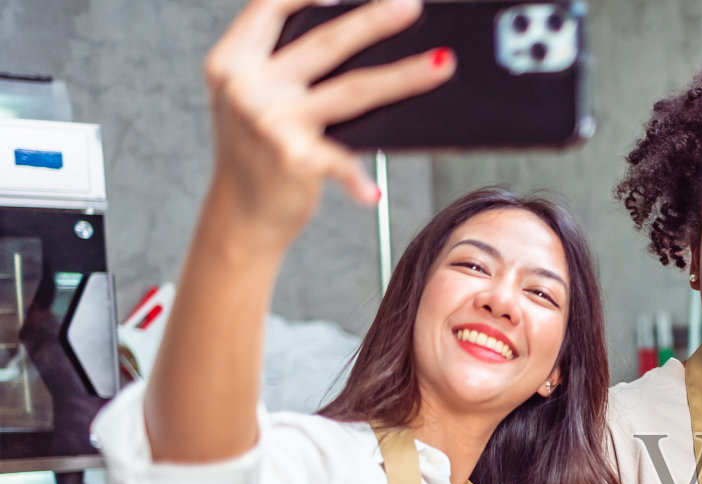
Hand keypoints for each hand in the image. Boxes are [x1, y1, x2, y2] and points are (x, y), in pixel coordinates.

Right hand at [202, 0, 453, 242]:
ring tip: (440, 64)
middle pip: (325, 44)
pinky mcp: (293, 160)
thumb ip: (285, 67)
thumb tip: (360, 35)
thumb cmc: (259, 154)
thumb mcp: (253, 99)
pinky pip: (342, 162)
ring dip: (403, 77)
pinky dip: (359, 179)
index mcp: (232, 62)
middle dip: (374, 21)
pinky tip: (373, 192)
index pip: (270, 7)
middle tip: (411, 6)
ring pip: (352, 91)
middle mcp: (248, 87)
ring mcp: (270, 123)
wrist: (240, 215)